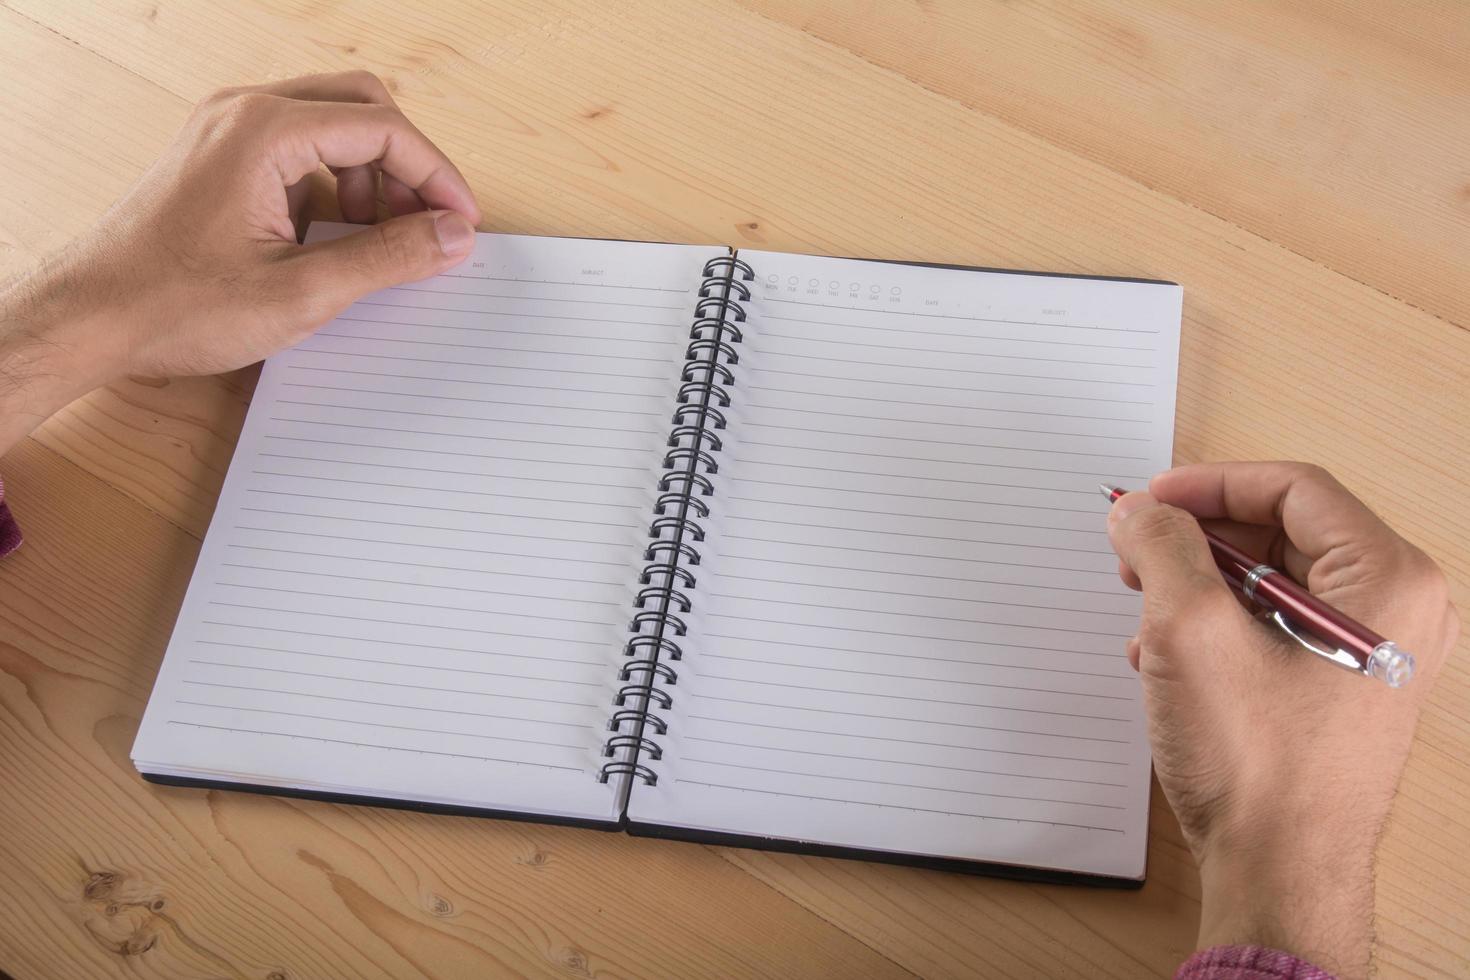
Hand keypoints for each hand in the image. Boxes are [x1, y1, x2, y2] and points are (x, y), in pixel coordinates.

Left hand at [0, 71, 479, 453]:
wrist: (90, 318)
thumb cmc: (176, 305)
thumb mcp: (302, 293)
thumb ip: (388, 258)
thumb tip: (451, 235)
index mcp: (266, 131)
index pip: (383, 128)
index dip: (436, 175)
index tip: (462, 222)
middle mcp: (245, 112)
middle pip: (362, 107)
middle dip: (407, 166)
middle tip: (428, 226)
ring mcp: (228, 130)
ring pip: (333, 123)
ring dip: (373, 173)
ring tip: (379, 237)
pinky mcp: (221, 155)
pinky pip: (300, 147)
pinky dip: (335, 182)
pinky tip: (334, 236)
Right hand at [1108, 462, 1457, 977]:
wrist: (1280, 874)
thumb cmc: (1260, 769)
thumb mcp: (1189, 629)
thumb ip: (1161, 547)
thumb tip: (1141, 511)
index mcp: (1389, 582)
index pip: (1294, 489)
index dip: (1210, 485)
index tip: (1152, 500)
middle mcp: (1398, 614)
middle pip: (1284, 534)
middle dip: (1198, 539)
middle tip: (1137, 550)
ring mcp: (1375, 657)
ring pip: (1274, 584)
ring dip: (1198, 587)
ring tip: (1143, 613)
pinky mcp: (1344, 693)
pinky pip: (1277, 630)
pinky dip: (1217, 630)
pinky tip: (1163, 659)